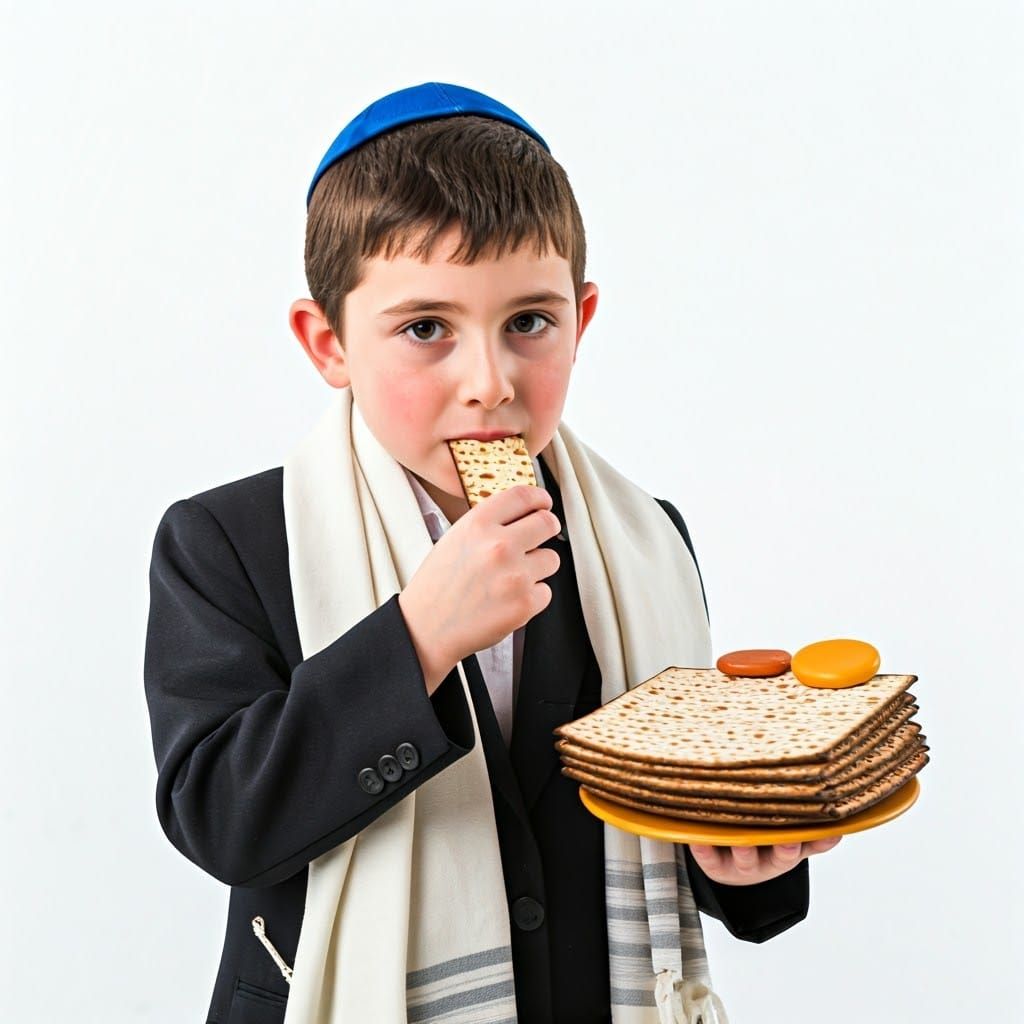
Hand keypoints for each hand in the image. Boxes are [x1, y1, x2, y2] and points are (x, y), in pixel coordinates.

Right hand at [399, 484, 560, 692]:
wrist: (427, 628)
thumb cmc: (438, 586)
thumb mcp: (455, 539)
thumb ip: (489, 524)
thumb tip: (522, 514)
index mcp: (478, 525)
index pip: (523, 495)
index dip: (539, 498)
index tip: (544, 503)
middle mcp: (499, 546)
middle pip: (547, 522)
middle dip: (547, 528)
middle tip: (540, 537)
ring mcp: (515, 575)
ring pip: (551, 558)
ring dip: (538, 567)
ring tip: (512, 578)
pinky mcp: (525, 603)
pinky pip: (546, 591)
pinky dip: (532, 597)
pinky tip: (508, 599)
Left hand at [687, 836, 842, 885]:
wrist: (730, 867)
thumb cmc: (763, 842)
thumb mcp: (791, 843)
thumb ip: (812, 836)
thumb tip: (841, 827)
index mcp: (786, 854)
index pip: (805, 848)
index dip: (814, 842)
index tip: (827, 833)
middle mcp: (765, 861)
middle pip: (778, 858)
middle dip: (785, 850)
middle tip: (788, 841)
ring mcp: (739, 863)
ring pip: (744, 858)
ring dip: (745, 850)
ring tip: (743, 841)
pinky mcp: (712, 864)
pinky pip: (707, 858)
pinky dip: (703, 849)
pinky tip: (699, 839)